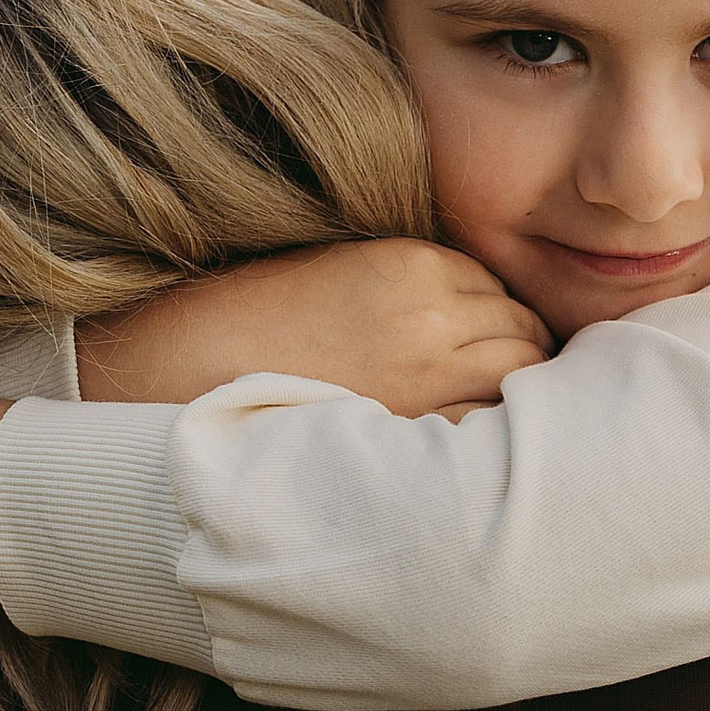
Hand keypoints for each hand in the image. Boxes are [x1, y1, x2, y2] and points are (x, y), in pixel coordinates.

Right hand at [76, 242, 550, 419]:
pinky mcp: (412, 428)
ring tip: (492, 411)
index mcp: (410, 265)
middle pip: (521, 328)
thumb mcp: (338, 272)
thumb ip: (409, 285)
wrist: (188, 371)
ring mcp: (428, 376)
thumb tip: (468, 312)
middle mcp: (431, 314)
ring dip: (515, 390)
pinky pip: (487, 426)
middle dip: (517, 350)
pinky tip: (474, 445)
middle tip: (500, 379)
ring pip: (519, 374)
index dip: (491, 315)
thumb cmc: (255, 321)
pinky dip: (491, 431)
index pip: (495, 285)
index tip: (479, 339)